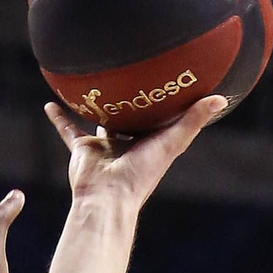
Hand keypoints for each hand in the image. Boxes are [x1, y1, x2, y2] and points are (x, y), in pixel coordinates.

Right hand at [45, 94, 227, 216]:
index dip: (166, 102)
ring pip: (99, 119)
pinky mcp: (82, 148)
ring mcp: (104, 145)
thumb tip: (221, 98)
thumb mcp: (173, 142)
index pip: (161, 118)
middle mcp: (128, 142)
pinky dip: (59, 118)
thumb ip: (193, 120)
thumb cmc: (142, 173)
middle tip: (132, 75)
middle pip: (130, 117)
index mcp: (151, 142)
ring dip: (95, 105)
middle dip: (131, 101)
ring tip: (92, 84)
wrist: (107, 197)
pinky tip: (51, 102)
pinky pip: (68, 129)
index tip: (172, 80)